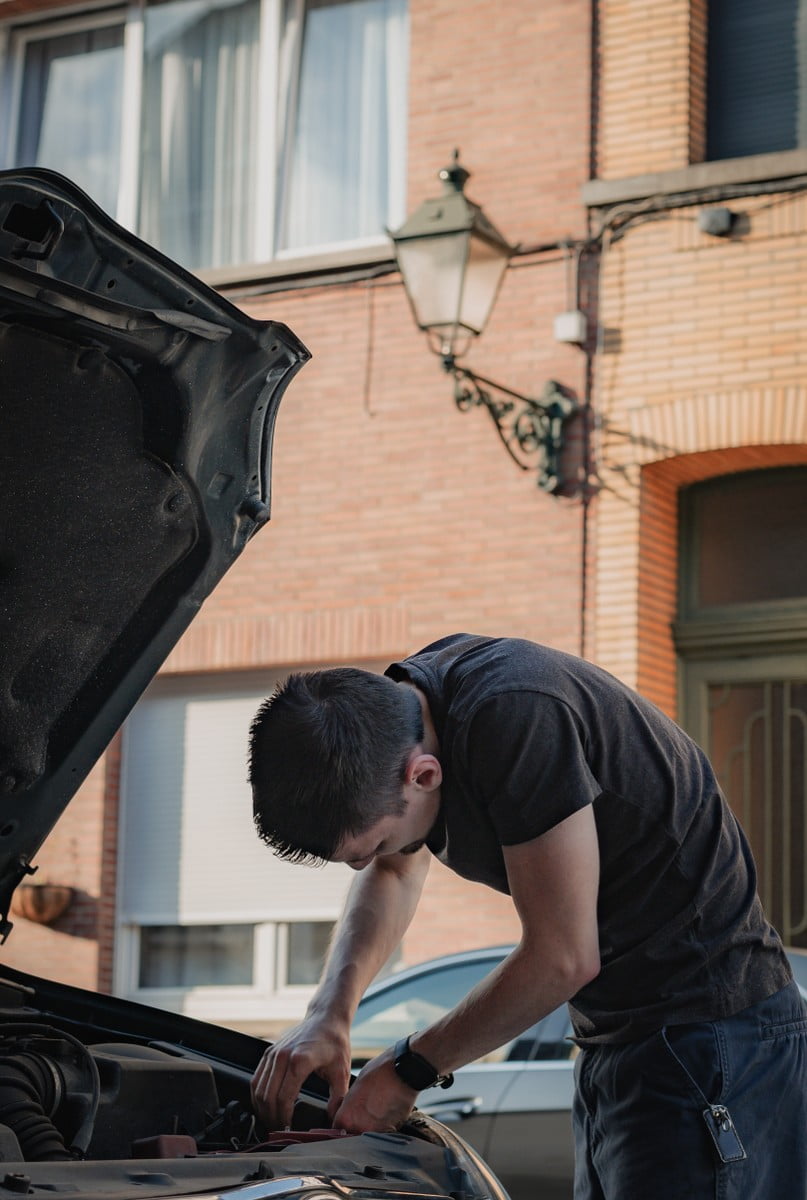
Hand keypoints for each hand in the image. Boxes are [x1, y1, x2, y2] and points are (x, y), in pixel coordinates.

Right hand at [251, 1015, 351, 1130]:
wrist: (326, 1018)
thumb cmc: (335, 1042)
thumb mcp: (342, 1071)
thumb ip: (338, 1097)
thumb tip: (334, 1120)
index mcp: (300, 1060)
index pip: (283, 1098)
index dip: (284, 1118)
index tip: (288, 1130)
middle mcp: (282, 1056)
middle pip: (267, 1096)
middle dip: (271, 1118)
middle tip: (279, 1130)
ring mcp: (273, 1053)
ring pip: (258, 1088)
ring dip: (262, 1109)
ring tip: (272, 1121)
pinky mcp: (269, 1052)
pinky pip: (256, 1078)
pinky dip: (257, 1095)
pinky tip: (265, 1105)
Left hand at [331, 1046, 417, 1132]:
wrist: (405, 1071)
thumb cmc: (379, 1072)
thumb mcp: (356, 1085)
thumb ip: (349, 1104)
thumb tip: (348, 1110)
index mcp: (347, 1117)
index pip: (337, 1128)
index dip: (341, 1122)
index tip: (344, 1118)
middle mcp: (360, 1129)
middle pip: (352, 1134)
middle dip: (355, 1125)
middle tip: (362, 1110)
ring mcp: (377, 1132)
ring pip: (368, 1133)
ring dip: (370, 1125)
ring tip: (376, 1108)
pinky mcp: (392, 1131)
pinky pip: (383, 1131)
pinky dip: (383, 1123)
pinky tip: (386, 1109)